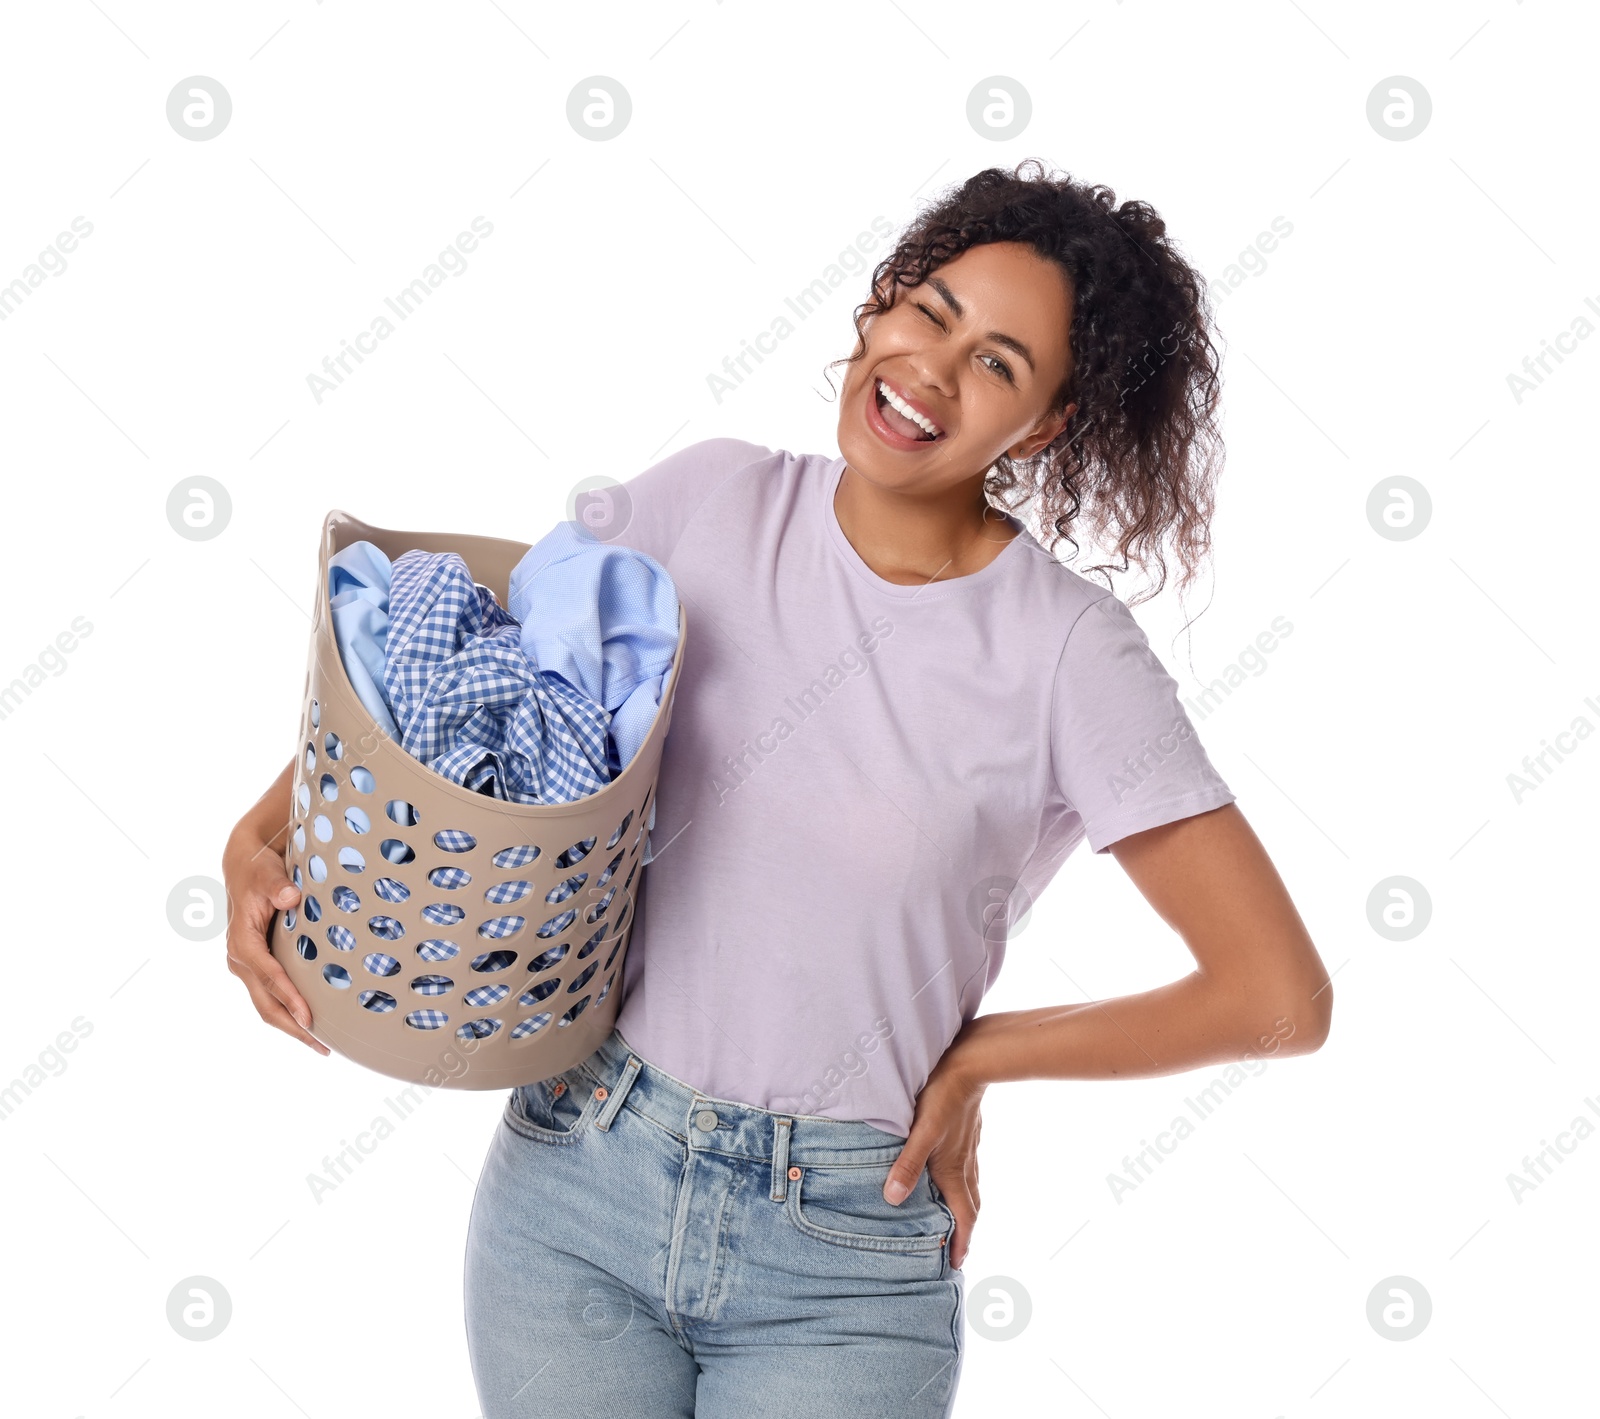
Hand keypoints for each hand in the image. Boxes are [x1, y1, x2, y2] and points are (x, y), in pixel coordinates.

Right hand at [223, 812, 329, 1056]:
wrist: (245, 868)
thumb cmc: (258, 871)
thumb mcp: (266, 873)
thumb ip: (278, 886)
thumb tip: (291, 897)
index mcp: (242, 943)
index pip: (268, 976)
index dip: (289, 998)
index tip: (309, 1018)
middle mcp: (242, 960)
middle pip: (266, 1004)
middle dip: (293, 1027)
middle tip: (323, 1046)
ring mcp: (249, 967)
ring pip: (268, 1006)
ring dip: (293, 1026)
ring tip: (323, 1045)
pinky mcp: (259, 967)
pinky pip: (273, 996)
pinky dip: (291, 1012)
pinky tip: (314, 1022)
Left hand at [883, 1051, 984, 1267]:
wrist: (971, 1062)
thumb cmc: (943, 1096)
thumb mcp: (921, 1132)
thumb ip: (907, 1165)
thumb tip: (892, 1199)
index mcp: (954, 1170)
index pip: (963, 1217)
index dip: (961, 1242)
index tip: (958, 1264)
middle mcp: (965, 1164)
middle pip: (971, 1206)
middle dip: (965, 1231)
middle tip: (957, 1251)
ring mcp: (969, 1148)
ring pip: (970, 1187)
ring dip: (963, 1208)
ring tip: (952, 1219)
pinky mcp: (967, 1133)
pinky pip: (967, 1168)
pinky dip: (961, 1183)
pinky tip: (950, 1174)